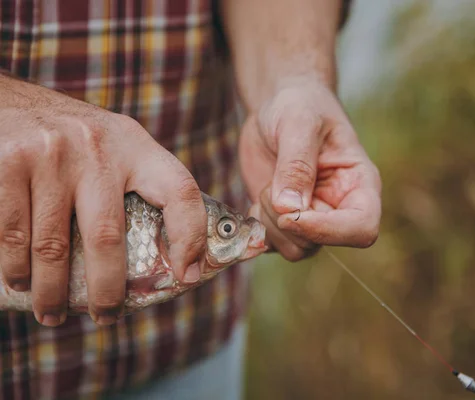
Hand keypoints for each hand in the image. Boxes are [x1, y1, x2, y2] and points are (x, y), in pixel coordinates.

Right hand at [0, 73, 207, 326]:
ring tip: (52, 312)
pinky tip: (20, 284)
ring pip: (52, 247)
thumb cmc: (70, 139)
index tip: (185, 275)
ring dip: (51, 291)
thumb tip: (171, 255)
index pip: (181, 191)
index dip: (191, 237)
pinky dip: (15, 270)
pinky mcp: (8, 162)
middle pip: (107, 237)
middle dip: (106, 289)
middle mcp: (97, 147)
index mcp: (135, 145)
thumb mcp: (114, 147)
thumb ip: (138, 184)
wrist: (8, 103)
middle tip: (105, 316)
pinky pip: (12, 236)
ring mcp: (50, 153)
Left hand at [239, 77, 381, 260]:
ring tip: (267, 187)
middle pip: (320, 243)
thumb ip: (296, 164)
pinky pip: (272, 244)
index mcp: (359, 185)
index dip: (328, 231)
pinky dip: (257, 227)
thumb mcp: (298, 122)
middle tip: (271, 186)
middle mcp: (340, 208)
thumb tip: (290, 208)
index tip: (292, 213)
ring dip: (270, 224)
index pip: (362, 228)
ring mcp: (313, 218)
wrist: (278, 106)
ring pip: (295, 249)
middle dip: (287, 221)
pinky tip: (258, 198)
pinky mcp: (286, 222)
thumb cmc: (300, 105)